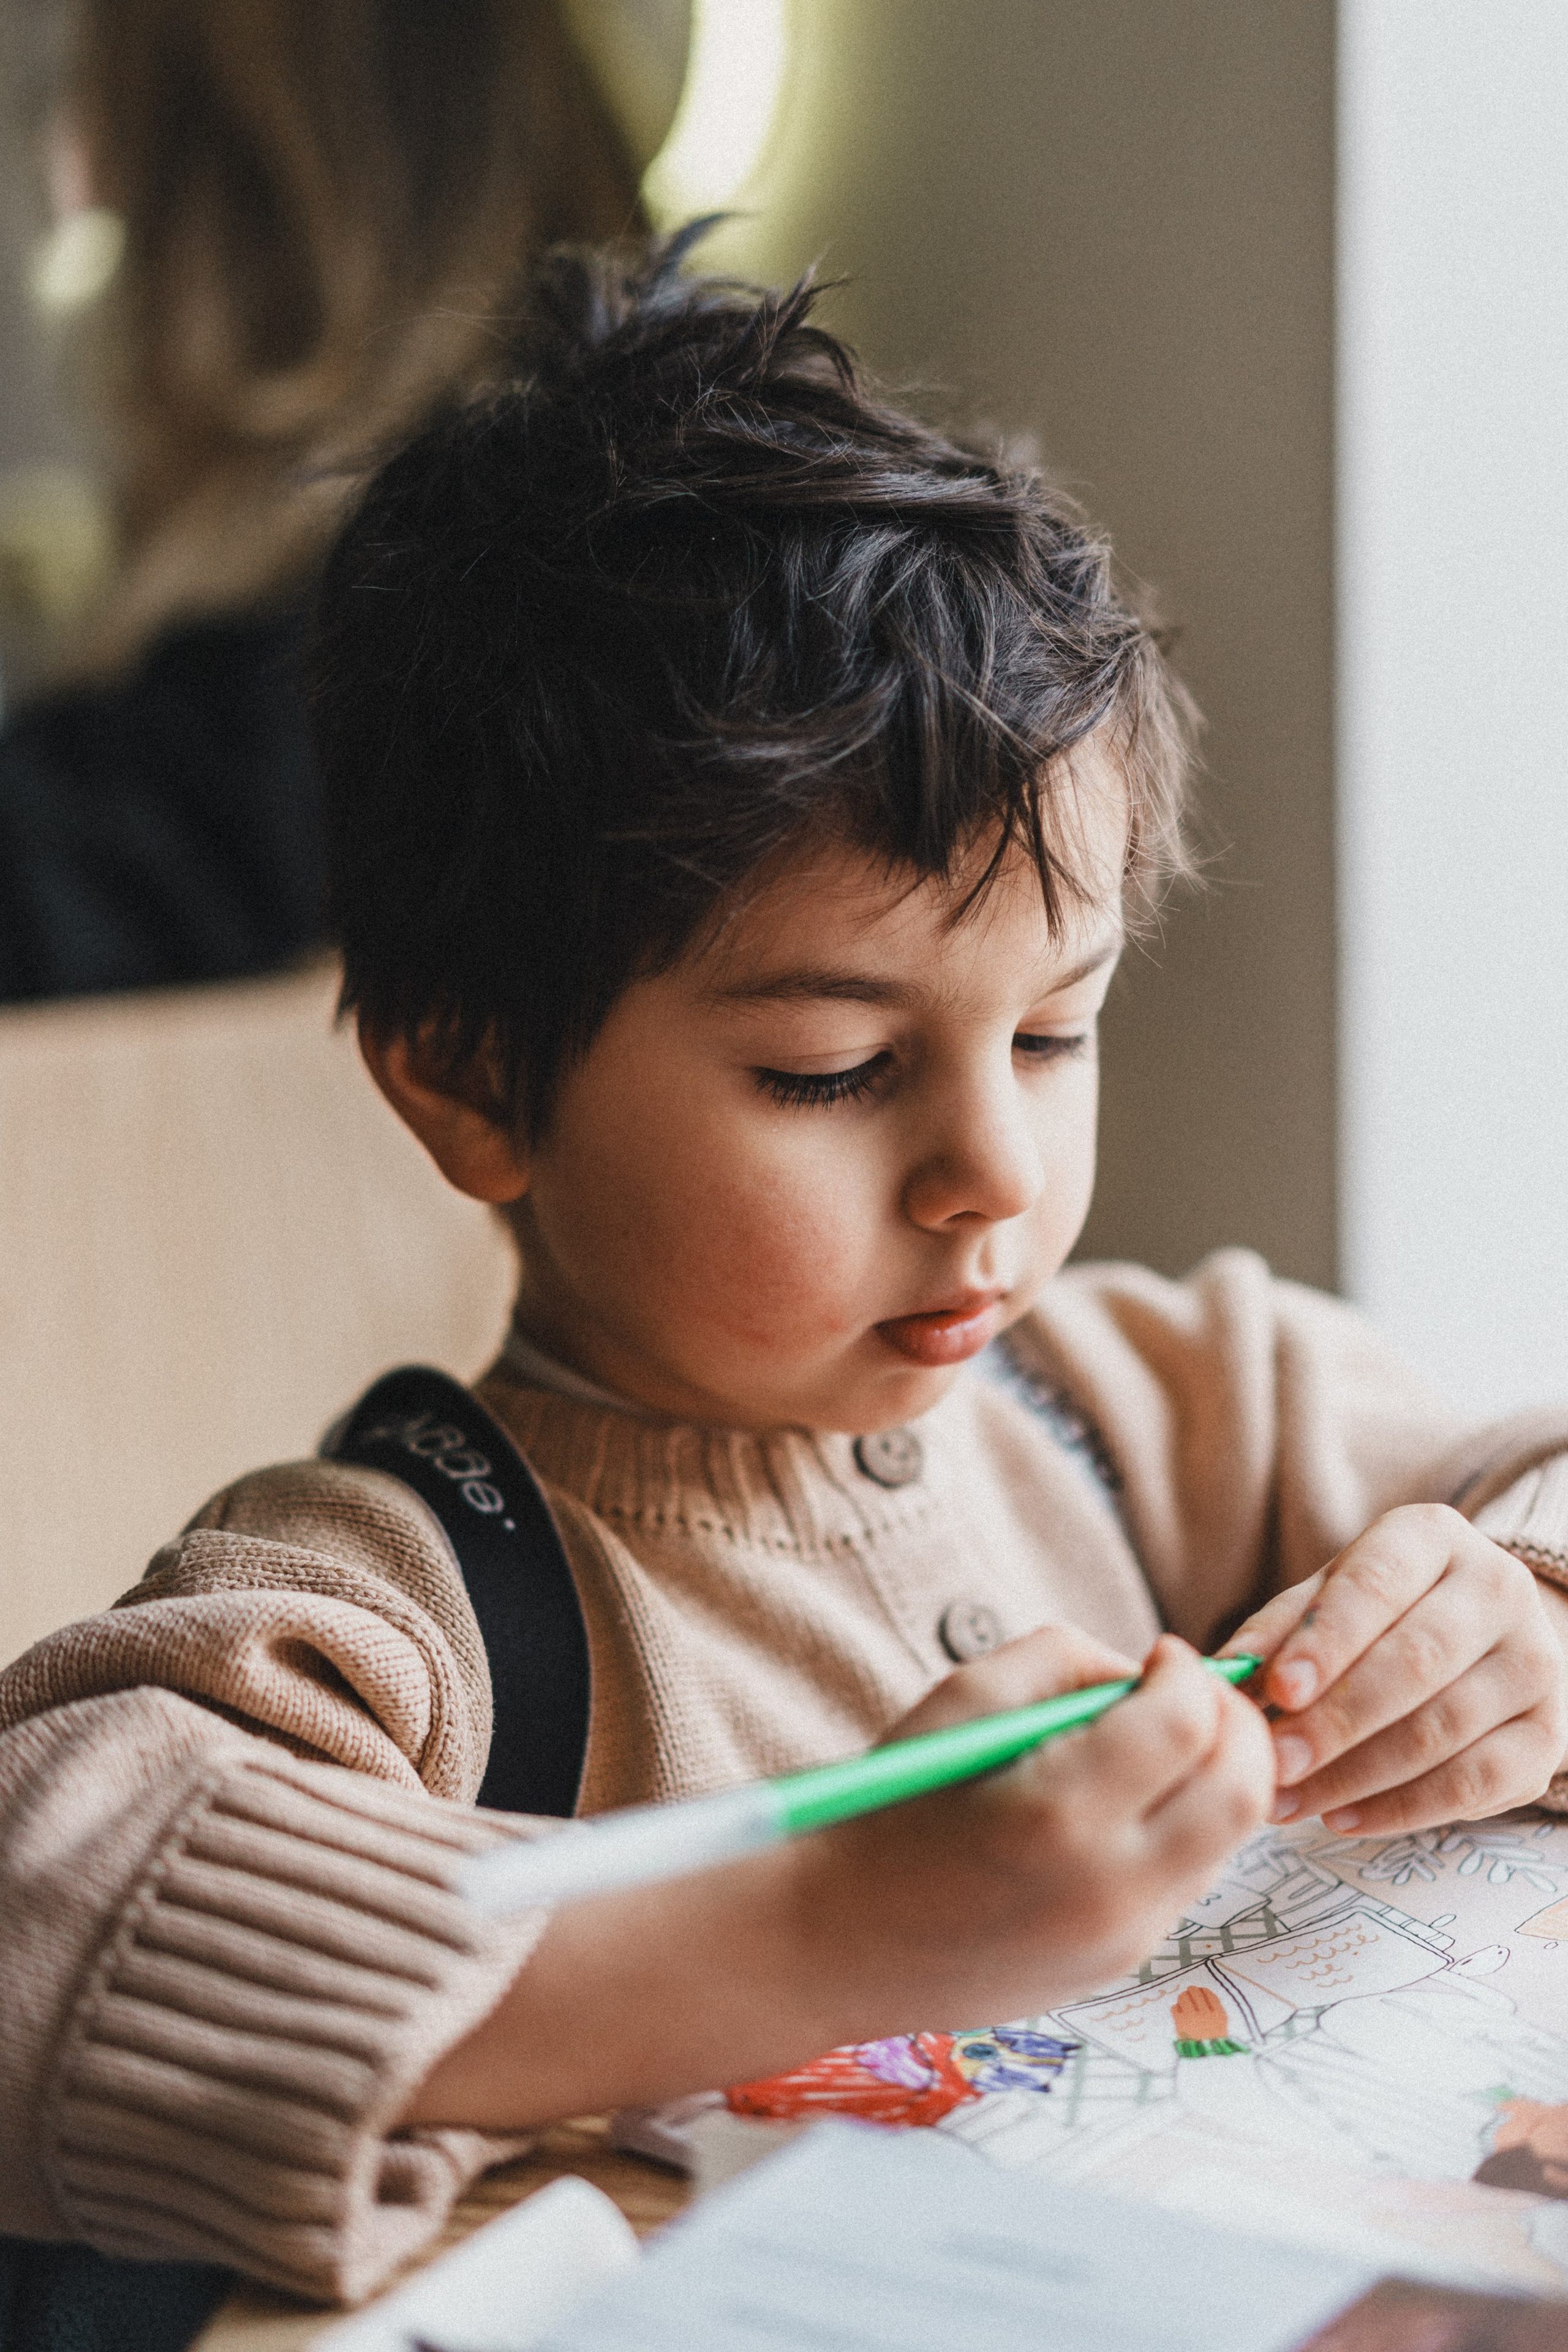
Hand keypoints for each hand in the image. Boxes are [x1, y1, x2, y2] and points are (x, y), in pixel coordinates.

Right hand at [794, 1625, 1274, 2026]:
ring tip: (1161, 1742)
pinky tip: (1133, 1801)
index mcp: (1060, 1811)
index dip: (1191, 1673)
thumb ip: (1068, 1662)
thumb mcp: (965, 1698)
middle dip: (1235, 1722)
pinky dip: (1189, 1825)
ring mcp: (1123, 1939)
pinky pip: (1192, 1878)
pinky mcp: (1122, 1964)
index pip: (1188, 1726)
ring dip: (1218, 1774)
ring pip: (1231, 1837)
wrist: (836, 1942)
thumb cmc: (891, 1804)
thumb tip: (1146, 1674)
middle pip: (1243, 1788)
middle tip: (1190, 1691)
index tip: (1161, 1653)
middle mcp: (1109, 1888)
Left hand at [1222, 1505, 1567, 1834]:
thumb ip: (1277, 1633)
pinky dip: (1401, 1809)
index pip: (1378, 1584)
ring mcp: (1534, 1664)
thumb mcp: (1325, 1601)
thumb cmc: (1379, 1615)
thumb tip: (1220, 1677)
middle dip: (1335, 1721)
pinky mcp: (1545, 1737)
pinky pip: (1473, 1785)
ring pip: (1442, 1730)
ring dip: (1355, 1775)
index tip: (1277, 1691)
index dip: (1327, 1641)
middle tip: (1273, 1762)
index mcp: (1434, 1538)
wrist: (1477, 1641)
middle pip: (1414, 1662)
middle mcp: (1498, 1590)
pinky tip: (1341, 1817)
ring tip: (1287, 1801)